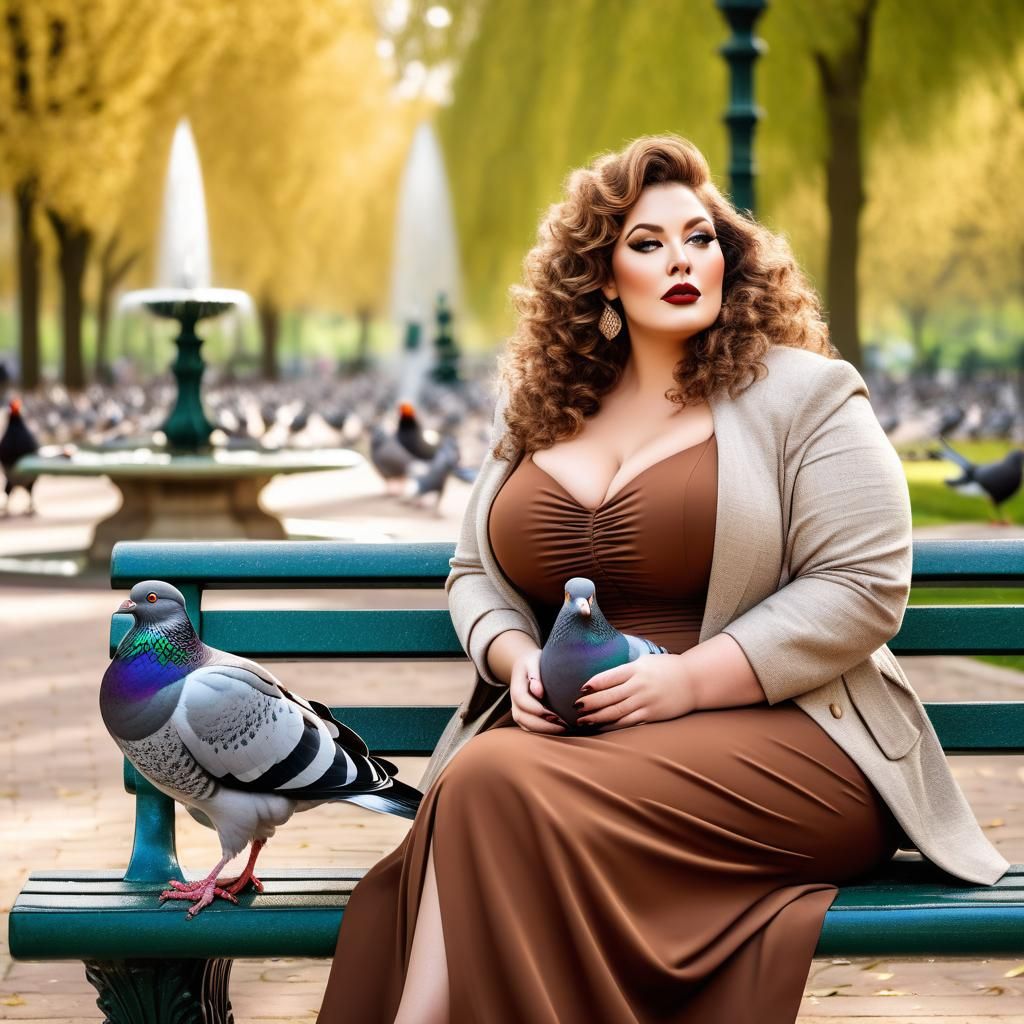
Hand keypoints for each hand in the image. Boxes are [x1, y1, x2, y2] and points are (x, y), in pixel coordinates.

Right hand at [509, 647, 568, 734]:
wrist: (525, 666)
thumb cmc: (533, 662)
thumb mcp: (534, 660)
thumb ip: (535, 674)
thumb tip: (538, 692)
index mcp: (516, 684)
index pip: (521, 698)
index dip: (535, 708)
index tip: (554, 714)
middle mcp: (514, 700)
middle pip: (522, 717)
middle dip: (542, 725)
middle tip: (563, 726)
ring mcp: (517, 709)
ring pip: (525, 725)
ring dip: (543, 730)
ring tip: (563, 729)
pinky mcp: (524, 715)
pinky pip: (529, 728)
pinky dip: (542, 732)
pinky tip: (557, 730)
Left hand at [575, 653, 696, 731]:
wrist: (694, 681)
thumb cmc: (666, 669)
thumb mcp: (645, 661)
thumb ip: (625, 670)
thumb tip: (601, 680)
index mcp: (636, 669)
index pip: (608, 677)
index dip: (593, 684)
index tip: (581, 690)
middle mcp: (640, 685)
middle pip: (609, 696)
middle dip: (590, 703)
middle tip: (576, 707)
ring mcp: (646, 701)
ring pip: (617, 712)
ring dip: (597, 717)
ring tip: (583, 720)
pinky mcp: (652, 715)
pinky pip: (629, 722)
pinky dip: (613, 726)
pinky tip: (601, 727)